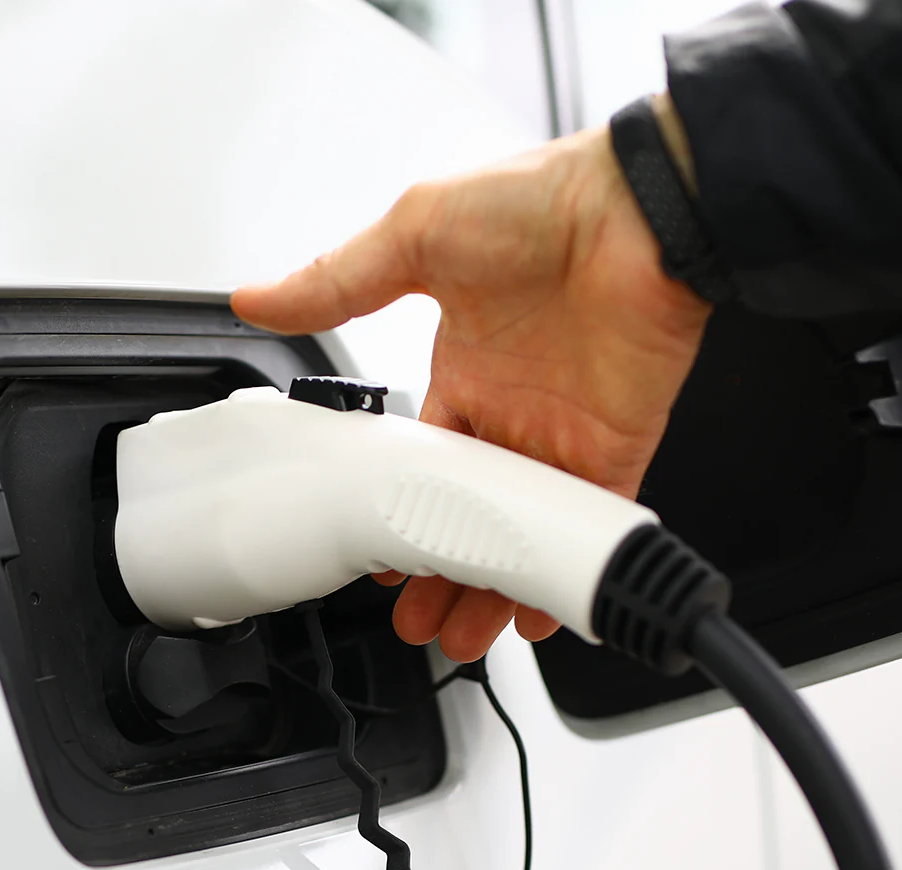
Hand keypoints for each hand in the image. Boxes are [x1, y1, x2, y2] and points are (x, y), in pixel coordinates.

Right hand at [232, 120, 712, 661]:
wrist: (643, 205)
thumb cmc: (542, 201)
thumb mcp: (414, 234)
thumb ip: (336, 281)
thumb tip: (258, 297)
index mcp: (464, 366)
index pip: (423, 463)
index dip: (402, 513)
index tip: (382, 556)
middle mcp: (512, 408)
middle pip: (469, 514)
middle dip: (442, 572)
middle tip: (417, 620)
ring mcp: (562, 433)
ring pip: (521, 534)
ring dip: (493, 587)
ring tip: (464, 636)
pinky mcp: (613, 447)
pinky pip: (586, 526)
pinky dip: (562, 573)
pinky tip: (536, 612)